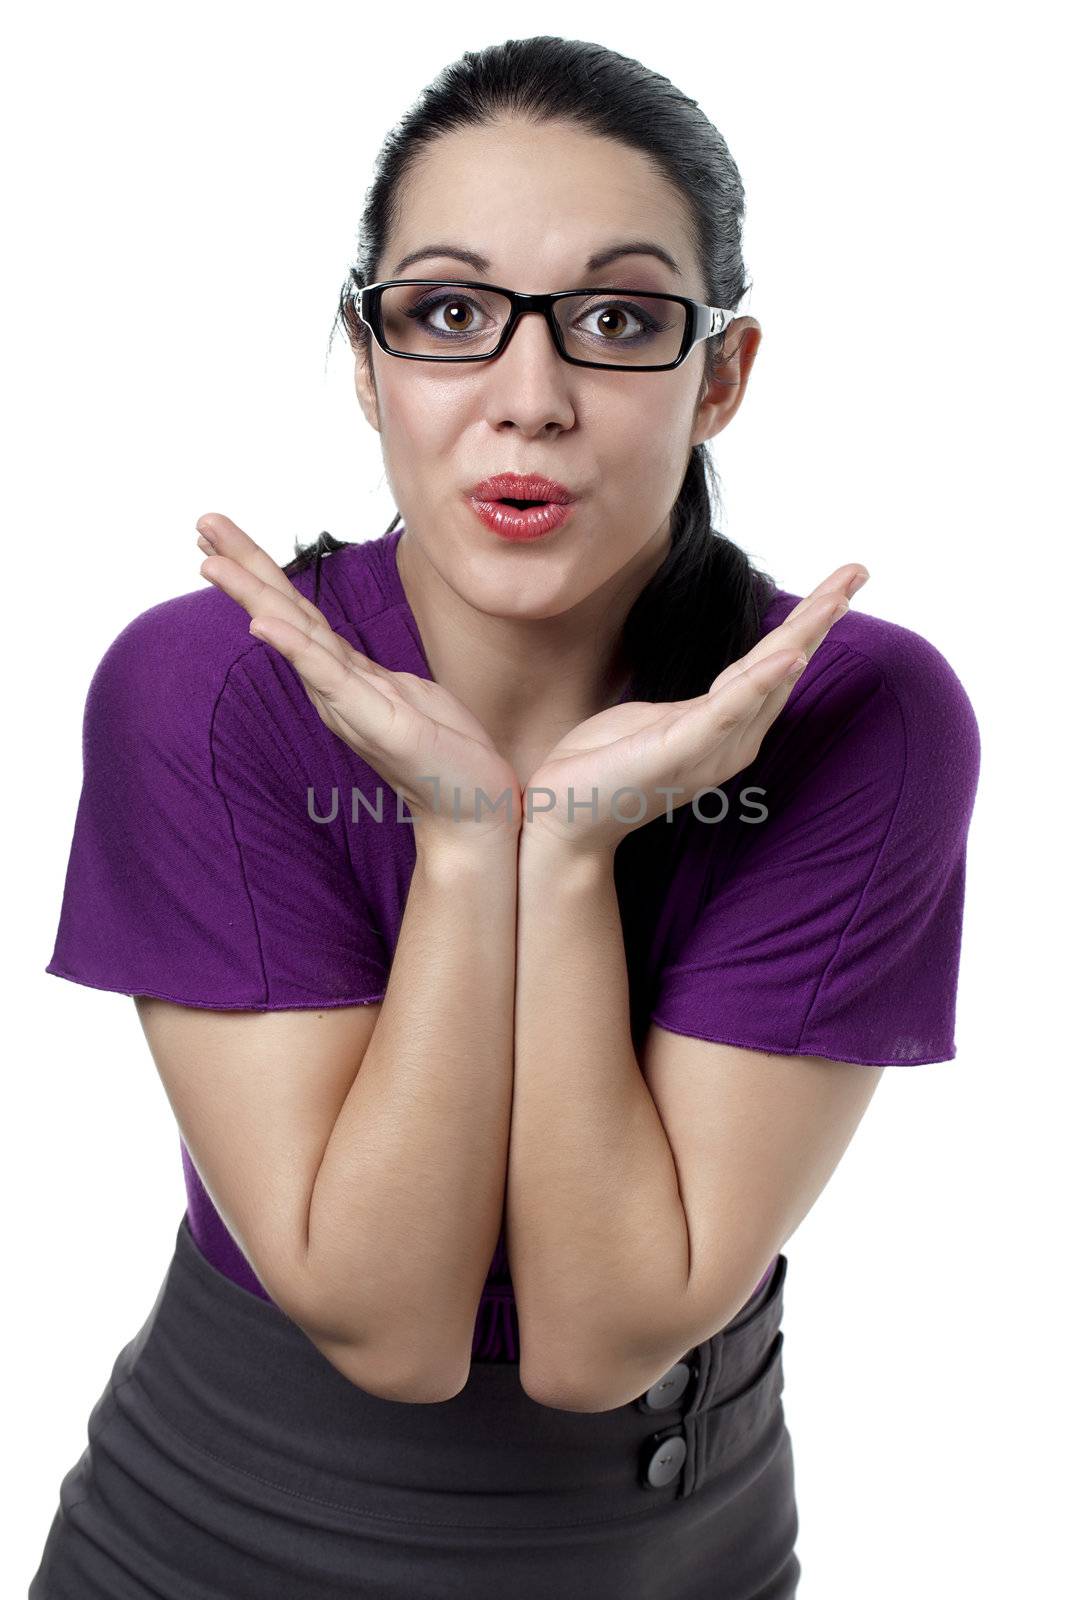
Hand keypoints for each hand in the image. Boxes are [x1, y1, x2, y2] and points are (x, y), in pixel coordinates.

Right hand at [194, 515, 521, 846]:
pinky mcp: (376, 722)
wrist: (474, 812)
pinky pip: (329, 677)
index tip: (220, 536)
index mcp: (345, 676)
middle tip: (201, 523)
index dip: (261, 571)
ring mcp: (350, 705)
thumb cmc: (447, 756)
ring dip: (254, 596)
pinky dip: (295, 648)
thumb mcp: (408, 696)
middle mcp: (336, 688)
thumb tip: (355, 660)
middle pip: (283, 613)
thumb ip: (374, 676)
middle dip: (243, 566)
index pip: (296, 612)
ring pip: (296, 637)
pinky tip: (263, 623)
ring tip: (213, 562)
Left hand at [520, 564, 869, 854]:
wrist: (561, 819)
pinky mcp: (680, 751)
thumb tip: (722, 688)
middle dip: (820, 616)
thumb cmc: (600, 768)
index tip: (840, 586)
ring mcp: (709, 749)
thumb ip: (693, 706)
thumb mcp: (653, 722)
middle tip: (857, 572)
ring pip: (765, 680)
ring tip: (836, 598)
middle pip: (783, 666)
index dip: (806, 626)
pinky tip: (790, 656)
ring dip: (803, 636)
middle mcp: (731, 742)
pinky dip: (759, 683)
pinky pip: (726, 710)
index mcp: (723, 730)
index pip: (772, 666)